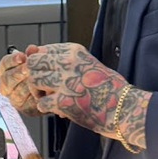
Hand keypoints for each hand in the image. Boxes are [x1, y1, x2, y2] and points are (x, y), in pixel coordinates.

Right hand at [0, 49, 41, 116]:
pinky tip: (43, 91)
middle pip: (7, 79)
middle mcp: (6, 86)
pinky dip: (36, 97)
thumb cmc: (42, 70)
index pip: (4, 64)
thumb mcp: (38, 61)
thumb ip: (34, 54)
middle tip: (29, 69)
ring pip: (17, 93)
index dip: (12, 60)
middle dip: (19, 73)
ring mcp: (14, 99)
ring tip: (38, 79)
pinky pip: (28, 104)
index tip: (22, 56)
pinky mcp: (25, 109)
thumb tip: (31, 48)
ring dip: (28, 85)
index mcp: (6, 71)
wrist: (54, 87)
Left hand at [26, 42, 149, 147]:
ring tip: (49, 98)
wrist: (123, 107)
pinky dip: (46, 107)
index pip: (42, 50)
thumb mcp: (88, 63)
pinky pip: (41, 102)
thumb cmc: (108, 87)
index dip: (40, 63)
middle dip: (35, 75)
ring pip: (34, 80)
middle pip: (33, 62)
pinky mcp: (64, 101)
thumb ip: (64, 60)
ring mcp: (66, 81)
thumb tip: (35, 53)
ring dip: (38, 91)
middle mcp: (68, 62)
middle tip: (43, 87)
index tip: (45, 73)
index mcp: (74, 51)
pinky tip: (56, 109)